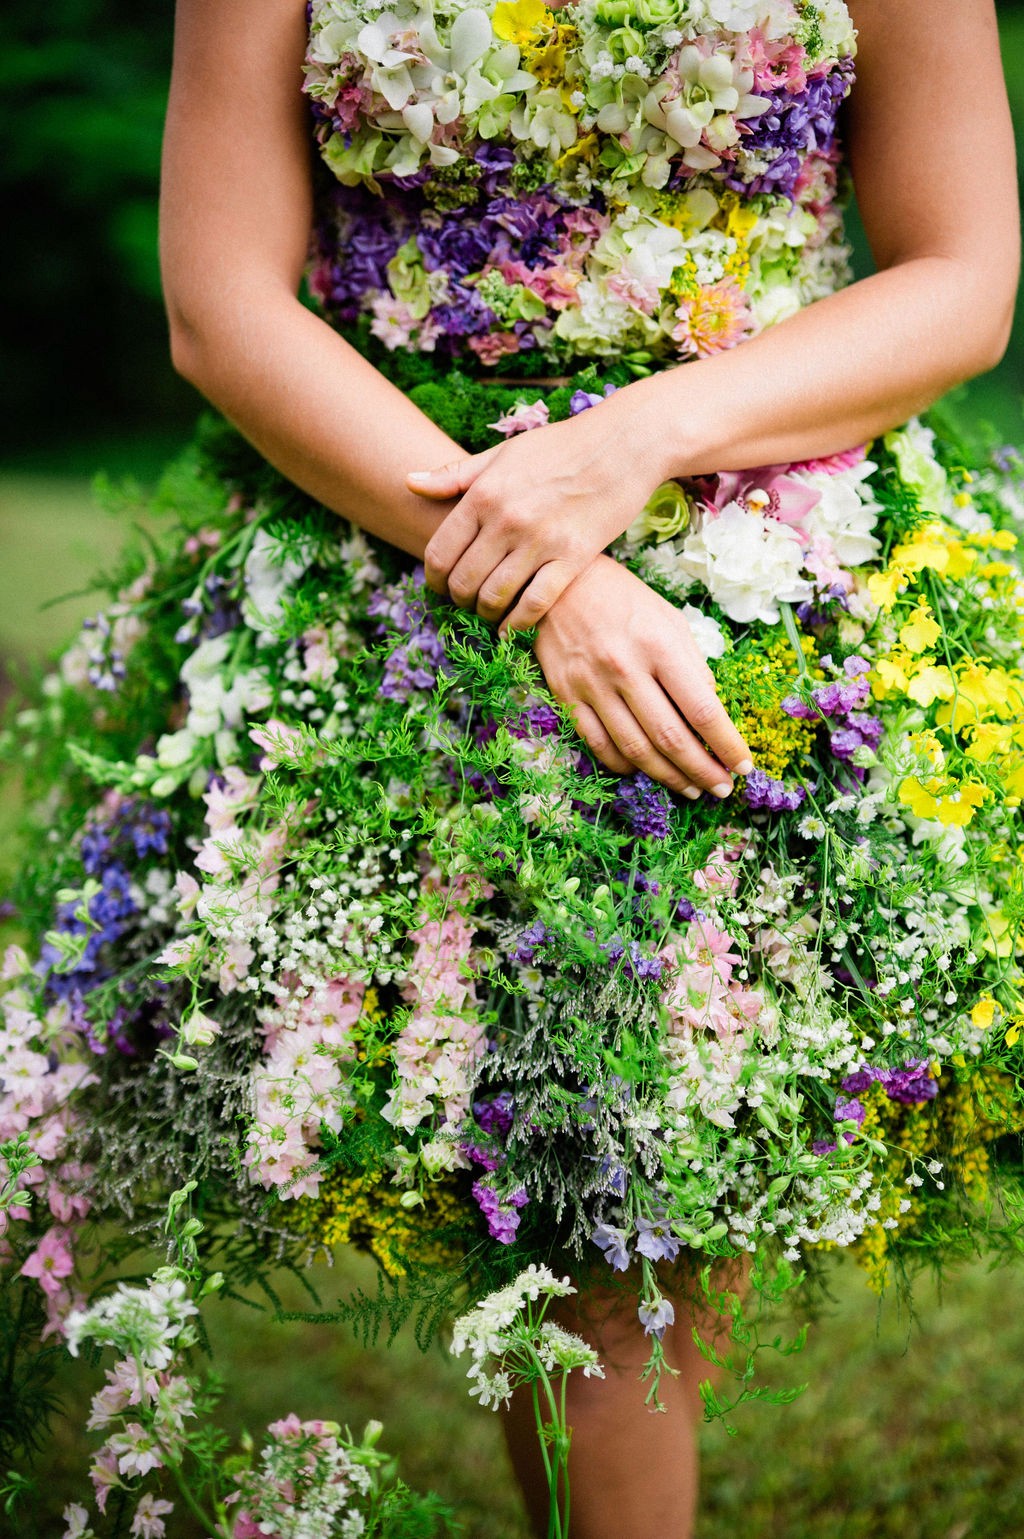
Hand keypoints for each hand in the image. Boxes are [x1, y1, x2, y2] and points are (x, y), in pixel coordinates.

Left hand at [407, 396, 665, 634]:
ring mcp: (539, 542)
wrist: (623, 445)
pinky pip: (533, 606)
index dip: (433, 579)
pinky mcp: (572, 560)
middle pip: (462, 582)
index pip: (439, 552)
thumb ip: (455, 474)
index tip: (439, 586)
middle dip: (457, 600)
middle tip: (464, 602)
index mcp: (483, 494)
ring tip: (488, 610)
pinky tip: (511, 628)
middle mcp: (506, 520)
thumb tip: (408, 482)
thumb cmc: (561, 446)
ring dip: (484, 613)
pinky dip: (516, 625)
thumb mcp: (503, 454)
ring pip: (494, 598)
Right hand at [532, 555, 752, 796]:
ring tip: (691, 789)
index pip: (702, 709)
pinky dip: (624, 766)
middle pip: (670, 738)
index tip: (744, 766)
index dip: (726, 744)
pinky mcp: (566, 695)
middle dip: (702, 771)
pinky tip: (644, 772)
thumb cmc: (625, 600)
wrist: (561, 584)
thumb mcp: (670, 620)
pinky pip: (598, 744)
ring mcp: (592, 685)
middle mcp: (625, 668)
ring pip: (635, 749)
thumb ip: (692, 666)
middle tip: (721, 789)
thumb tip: (710, 712)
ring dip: (668, 777)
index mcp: (660, 646)